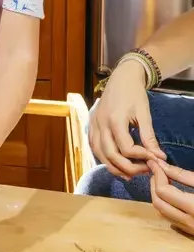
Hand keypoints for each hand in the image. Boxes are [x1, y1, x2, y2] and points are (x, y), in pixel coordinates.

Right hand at [88, 58, 165, 177]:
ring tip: (129, 174)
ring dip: (114, 167)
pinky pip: (94, 147)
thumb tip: (159, 157)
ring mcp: (93, 124)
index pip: (126, 148)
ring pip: (99, 154)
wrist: (121, 77)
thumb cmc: (134, 93)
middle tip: (143, 170)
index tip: (153, 158)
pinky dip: (103, 157)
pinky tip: (114, 162)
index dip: (141, 157)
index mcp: (115, 119)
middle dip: (128, 167)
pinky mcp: (91, 124)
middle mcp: (100, 123)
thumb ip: (149, 137)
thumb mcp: (144, 113)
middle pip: (110, 155)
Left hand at [149, 158, 193, 237]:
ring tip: (162, 180)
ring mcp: (189, 229)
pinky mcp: (190, 233)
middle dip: (154, 184)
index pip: (163, 191)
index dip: (157, 174)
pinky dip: (165, 205)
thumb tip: (162, 165)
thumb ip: (183, 175)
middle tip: (157, 170)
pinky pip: (170, 219)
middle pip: (158, 202)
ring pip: (162, 212)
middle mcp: (189, 222)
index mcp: (193, 207)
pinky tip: (170, 195)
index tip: (154, 162)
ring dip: (157, 195)